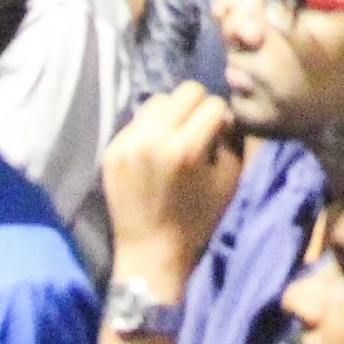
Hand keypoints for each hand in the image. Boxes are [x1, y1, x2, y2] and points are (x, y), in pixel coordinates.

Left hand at [101, 82, 243, 288]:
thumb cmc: (197, 221)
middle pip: (185, 92)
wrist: (151, 251)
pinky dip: (150, 129)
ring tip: (174, 137)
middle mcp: (154, 138)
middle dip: (198, 107)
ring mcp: (128, 142)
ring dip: (172, 113)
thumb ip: (231, 140)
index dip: (221, 118)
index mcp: (186, 148)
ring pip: (158, 100)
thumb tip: (222, 116)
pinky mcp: (112, 150)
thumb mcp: (228, 181)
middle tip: (198, 130)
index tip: (219, 134)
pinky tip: (154, 151)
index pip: (212, 104)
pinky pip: (137, 121)